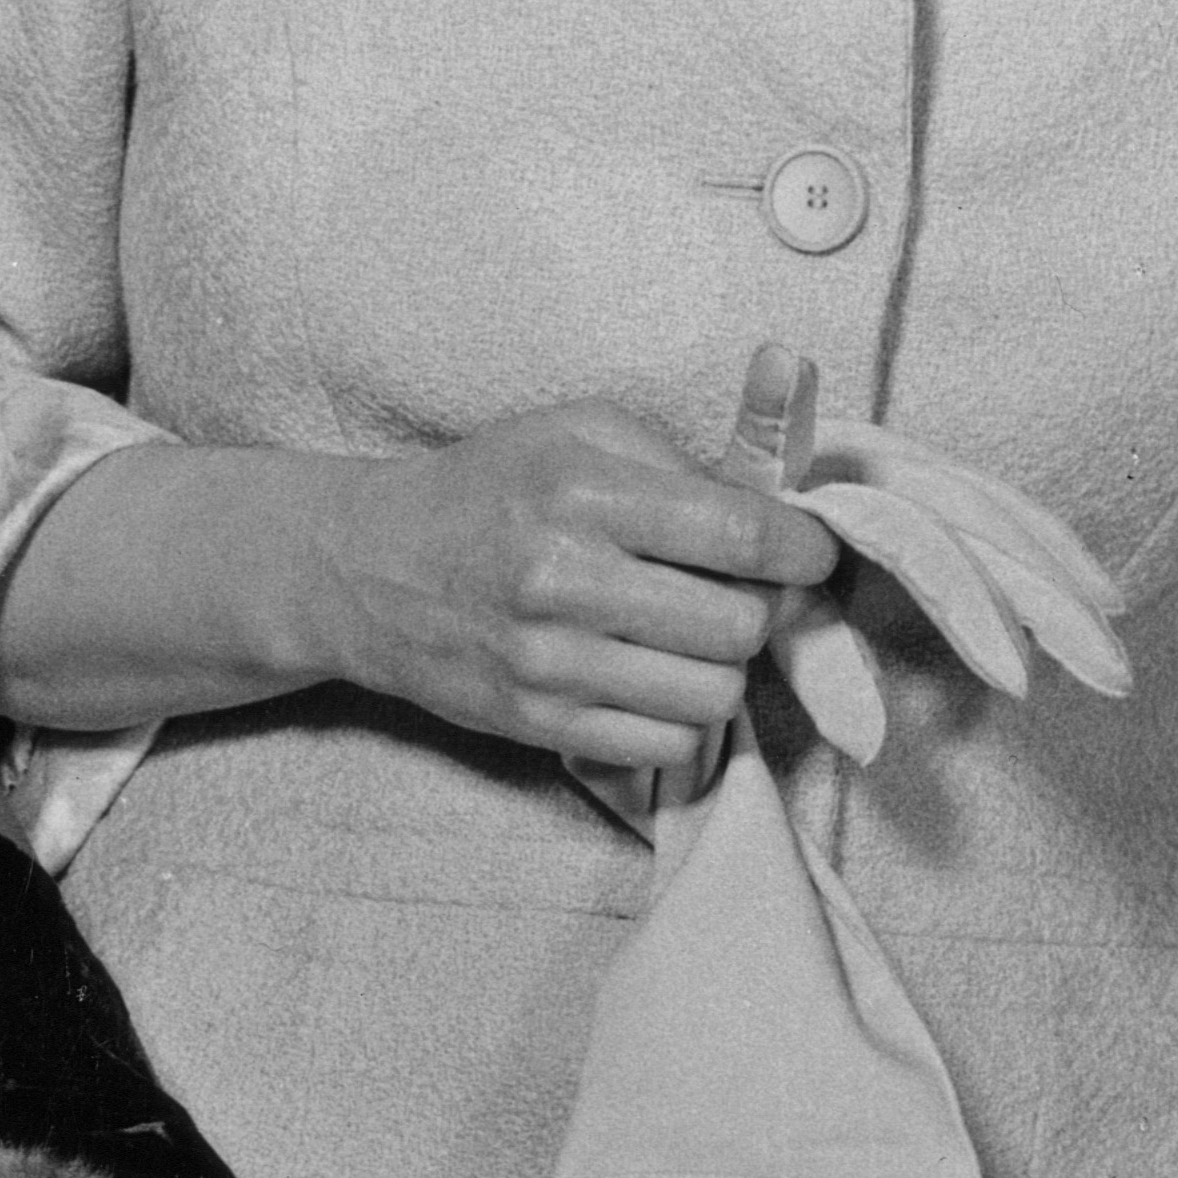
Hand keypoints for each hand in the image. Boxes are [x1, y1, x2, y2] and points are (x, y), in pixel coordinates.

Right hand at [293, 401, 836, 771]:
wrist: (366, 569)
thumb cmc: (487, 490)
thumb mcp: (574, 432)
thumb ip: (682, 458)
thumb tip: (781, 508)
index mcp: (580, 490)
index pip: (740, 534)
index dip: (803, 549)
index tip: (811, 552)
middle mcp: (563, 579)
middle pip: (740, 624)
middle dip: (759, 608)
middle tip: (739, 592)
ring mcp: (548, 663)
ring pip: (713, 694)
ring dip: (719, 666)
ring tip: (689, 636)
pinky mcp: (537, 725)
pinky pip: (665, 745)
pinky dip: (679, 716)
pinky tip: (653, 677)